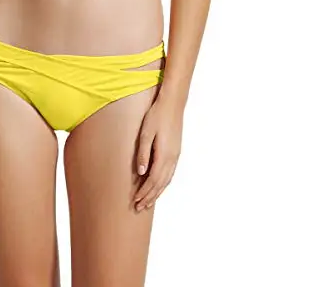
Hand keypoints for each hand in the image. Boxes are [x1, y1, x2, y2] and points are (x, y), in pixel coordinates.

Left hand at [133, 95, 182, 210]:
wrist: (173, 103)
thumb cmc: (157, 116)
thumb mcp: (146, 133)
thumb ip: (143, 154)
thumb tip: (140, 173)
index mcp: (164, 155)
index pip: (153, 181)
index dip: (144, 192)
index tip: (135, 201)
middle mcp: (172, 159)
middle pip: (161, 184)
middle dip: (150, 197)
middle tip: (139, 208)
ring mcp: (176, 155)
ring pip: (167, 180)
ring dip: (157, 192)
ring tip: (148, 201)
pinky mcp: (176, 151)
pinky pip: (170, 173)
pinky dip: (164, 183)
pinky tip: (159, 185)